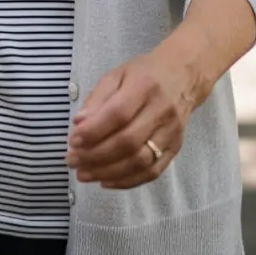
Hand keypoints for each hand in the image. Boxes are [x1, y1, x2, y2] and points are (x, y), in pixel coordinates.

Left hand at [64, 46, 209, 189]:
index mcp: (145, 85)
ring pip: (140, 161)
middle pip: (128, 142)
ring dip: (108, 172)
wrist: (183, 76)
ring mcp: (171, 132)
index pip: (118, 114)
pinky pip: (152, 172)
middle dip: (96, 156)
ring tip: (84, 174)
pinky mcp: (176, 148)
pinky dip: (127, 181)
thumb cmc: (145, 73)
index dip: (94, 131)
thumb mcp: (117, 74)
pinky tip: (106, 180)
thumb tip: (79, 124)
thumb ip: (98, 99)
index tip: (72, 140)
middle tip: (73, 161)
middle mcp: (161, 110)